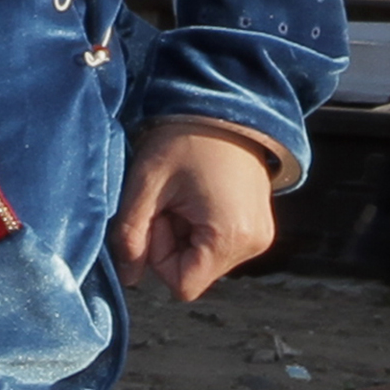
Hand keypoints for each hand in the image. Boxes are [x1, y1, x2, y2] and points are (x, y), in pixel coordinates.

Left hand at [112, 119, 280, 303]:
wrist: (225, 104)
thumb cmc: (185, 138)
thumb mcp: (146, 184)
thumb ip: (130, 235)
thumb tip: (128, 278)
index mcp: (230, 237)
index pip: (182, 284)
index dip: (159, 256)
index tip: (159, 214)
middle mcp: (253, 244)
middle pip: (195, 272)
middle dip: (173, 242)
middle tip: (171, 199)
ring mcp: (261, 236)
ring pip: (206, 260)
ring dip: (187, 234)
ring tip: (187, 194)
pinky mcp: (260, 226)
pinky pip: (221, 245)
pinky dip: (202, 227)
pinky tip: (200, 195)